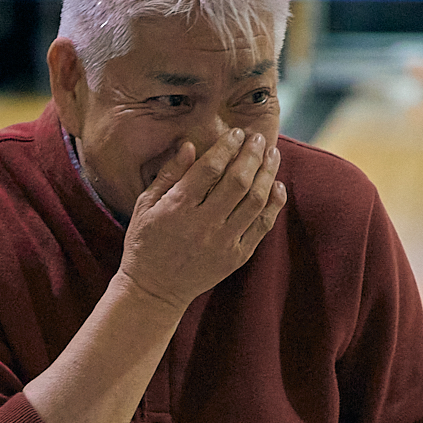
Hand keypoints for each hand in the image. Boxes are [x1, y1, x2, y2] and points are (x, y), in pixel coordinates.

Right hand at [114, 127, 284, 312]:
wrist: (154, 290)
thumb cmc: (145, 243)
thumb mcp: (145, 205)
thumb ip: (169, 174)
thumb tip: (190, 145)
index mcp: (178, 208)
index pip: (210, 168)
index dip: (227, 146)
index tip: (236, 133)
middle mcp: (203, 224)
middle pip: (238, 181)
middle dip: (252, 155)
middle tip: (259, 138)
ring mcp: (223, 242)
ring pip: (254, 201)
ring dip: (267, 174)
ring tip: (272, 155)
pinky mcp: (236, 257)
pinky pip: (261, 227)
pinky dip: (273, 204)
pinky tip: (276, 186)